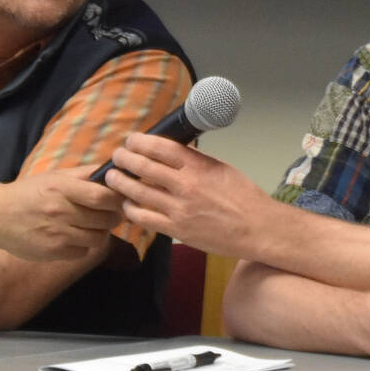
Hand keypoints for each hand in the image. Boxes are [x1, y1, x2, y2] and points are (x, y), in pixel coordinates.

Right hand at [0, 170, 124, 261]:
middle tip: (110, 214)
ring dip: (100, 233)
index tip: (118, 199)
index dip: (117, 199)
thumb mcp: (54, 176)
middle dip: (113, 217)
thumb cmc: (29, 193)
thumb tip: (114, 170)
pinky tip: (74, 237)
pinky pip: (83, 251)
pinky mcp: (53, 252)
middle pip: (106, 219)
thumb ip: (84, 174)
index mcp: (62, 188)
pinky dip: (83, 246)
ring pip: (98, 238)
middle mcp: (60, 211)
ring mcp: (57, 234)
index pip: (103, 197)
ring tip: (92, 226)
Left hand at [104, 134, 273, 256]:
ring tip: (112, 177)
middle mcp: (186, 186)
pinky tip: (127, 204)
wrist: (257, 228)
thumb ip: (195, 160)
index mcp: (198, 166)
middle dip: (124, 158)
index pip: (160, 147)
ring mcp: (179, 209)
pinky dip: (130, 209)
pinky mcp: (176, 230)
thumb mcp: (221, 168)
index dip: (140, 141)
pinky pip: (143, 217)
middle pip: (143, 166)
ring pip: (137, 192)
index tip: (132, 140)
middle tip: (117, 156)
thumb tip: (172, 151)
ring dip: (120, 182)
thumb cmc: (244, 197)